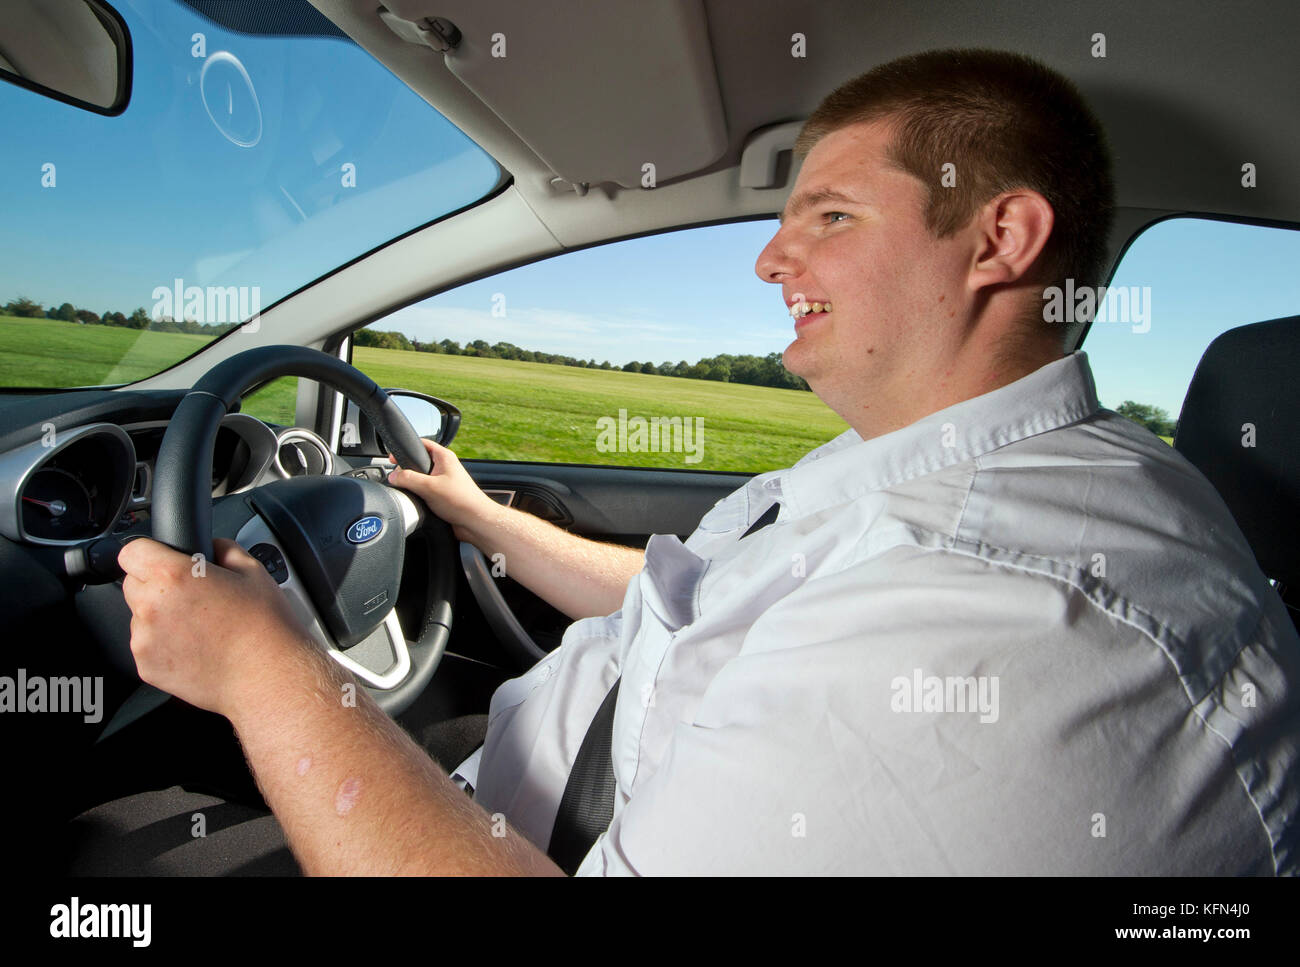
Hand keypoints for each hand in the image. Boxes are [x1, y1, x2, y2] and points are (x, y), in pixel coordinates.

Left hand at [119, 537, 308, 716]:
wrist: (267, 675)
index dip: (149, 554)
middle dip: (156, 586)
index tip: (161, 561)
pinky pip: (147, 647)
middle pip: (133, 584)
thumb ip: (223, 549)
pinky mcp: (147, 667)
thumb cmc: (264, 627)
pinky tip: (196, 648)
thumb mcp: (253, 571)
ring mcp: (145, 640)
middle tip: (192, 598)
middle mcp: (151, 606)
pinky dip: (165, 646)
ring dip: (160, 618)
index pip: (132, 552)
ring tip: (199, 628)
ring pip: (140, 618)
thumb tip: (212, 547)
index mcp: (173, 576)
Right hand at [386, 438, 500, 541]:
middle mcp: (444, 467)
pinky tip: (417, 502)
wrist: (474, 522)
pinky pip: (424, 491)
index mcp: (444, 457)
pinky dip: (418, 495)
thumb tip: (393, 476)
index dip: (406, 449)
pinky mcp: (442, 495)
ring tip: (410, 492)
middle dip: (407, 470)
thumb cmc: (461, 501)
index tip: (393, 458)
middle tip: (400, 478)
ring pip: (420, 479)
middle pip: (418, 462)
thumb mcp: (429, 487)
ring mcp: (443, 481)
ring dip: (413, 485)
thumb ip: (408, 479)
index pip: (421, 444)